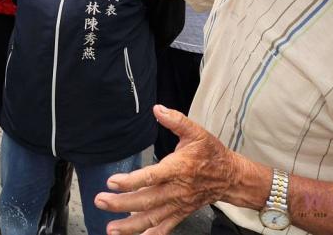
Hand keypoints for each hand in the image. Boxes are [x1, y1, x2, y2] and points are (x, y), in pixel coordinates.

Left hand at [95, 105, 242, 234]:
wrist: (231, 176)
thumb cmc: (212, 153)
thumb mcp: (196, 132)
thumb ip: (176, 120)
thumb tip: (157, 109)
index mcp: (179, 168)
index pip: (152, 177)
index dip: (131, 181)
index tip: (112, 182)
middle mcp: (177, 190)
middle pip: (146, 200)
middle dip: (121, 203)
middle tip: (101, 201)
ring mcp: (179, 204)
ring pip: (153, 218)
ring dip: (131, 225)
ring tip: (112, 229)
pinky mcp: (181, 212)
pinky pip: (165, 227)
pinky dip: (151, 234)